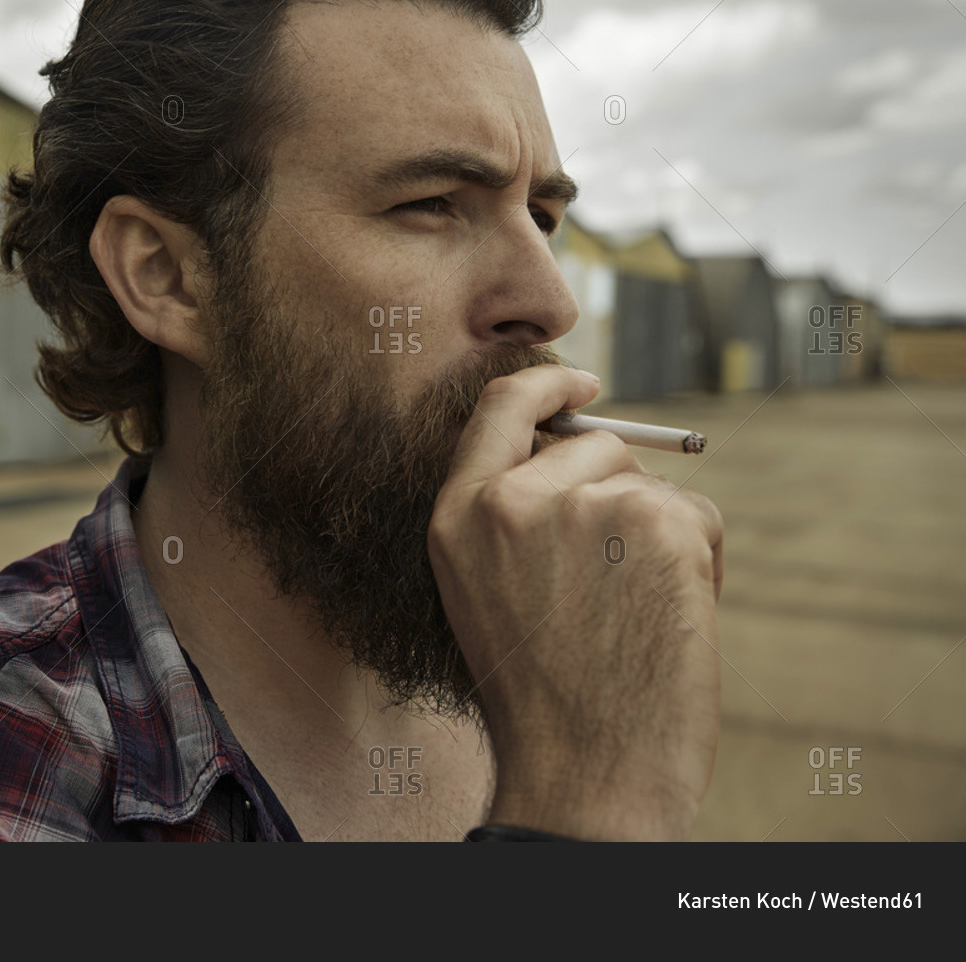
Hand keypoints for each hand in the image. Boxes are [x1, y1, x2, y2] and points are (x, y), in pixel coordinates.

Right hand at [427, 366, 723, 840]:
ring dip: (663, 538)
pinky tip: (670, 622)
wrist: (585, 775)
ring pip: (652, 486)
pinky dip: (702, 564)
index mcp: (457, 516)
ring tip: (637, 616)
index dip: (547, 387)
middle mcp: (511, 498)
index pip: (500, 407)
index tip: (583, 384)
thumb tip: (586, 452)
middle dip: (622, 497)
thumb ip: (512, 516)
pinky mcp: (654, 522)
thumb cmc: (543, 700)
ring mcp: (583, 505)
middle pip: (596, 448)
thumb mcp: (487, 592)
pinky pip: (698, 516)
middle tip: (621, 581)